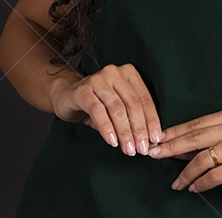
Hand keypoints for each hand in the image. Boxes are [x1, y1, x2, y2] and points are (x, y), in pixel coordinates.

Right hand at [49, 63, 164, 156]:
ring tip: (128, 149)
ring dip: (124, 132)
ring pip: (116, 108)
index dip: (151, 120)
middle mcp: (114, 72)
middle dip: (139, 129)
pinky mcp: (82, 90)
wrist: (66, 97)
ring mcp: (98, 79)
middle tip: (142, 149)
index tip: (155, 139)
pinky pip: (97, 111)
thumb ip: (132, 118)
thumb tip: (149, 140)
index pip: (144, 99)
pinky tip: (112, 141)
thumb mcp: (118, 107)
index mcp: (128, 73)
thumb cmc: (98, 104)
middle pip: (132, 104)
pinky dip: (106, 128)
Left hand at [148, 108, 221, 198]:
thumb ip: (202, 144)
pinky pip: (214, 175)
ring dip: (186, 174)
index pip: (195, 124)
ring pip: (203, 159)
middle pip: (195, 138)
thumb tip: (170, 147)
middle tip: (153, 155)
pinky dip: (200, 183)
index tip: (155, 141)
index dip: (173, 133)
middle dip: (171, 148)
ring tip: (177, 183)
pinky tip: (194, 188)